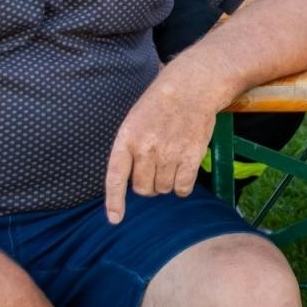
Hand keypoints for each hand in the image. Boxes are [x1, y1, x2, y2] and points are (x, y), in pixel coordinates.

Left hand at [104, 80, 217, 221]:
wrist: (192, 87)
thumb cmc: (161, 104)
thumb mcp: (135, 121)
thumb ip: (130, 149)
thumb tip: (132, 182)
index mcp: (127, 138)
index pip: (115, 178)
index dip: (114, 201)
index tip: (115, 219)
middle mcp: (146, 149)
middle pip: (143, 189)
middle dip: (148, 184)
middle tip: (157, 167)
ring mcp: (168, 154)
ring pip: (163, 189)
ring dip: (167, 182)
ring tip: (173, 160)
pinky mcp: (190, 157)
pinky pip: (183, 188)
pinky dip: (183, 186)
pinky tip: (184, 170)